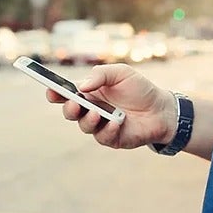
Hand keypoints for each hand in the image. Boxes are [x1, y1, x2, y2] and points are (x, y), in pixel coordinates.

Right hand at [45, 63, 175, 149]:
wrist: (161, 109)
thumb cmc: (139, 89)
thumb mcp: (121, 73)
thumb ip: (101, 75)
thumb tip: (82, 86)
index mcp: (89, 92)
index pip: (66, 93)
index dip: (55, 92)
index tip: (50, 90)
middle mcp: (91, 109)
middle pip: (70, 112)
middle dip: (69, 108)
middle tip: (75, 103)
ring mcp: (100, 125)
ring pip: (84, 126)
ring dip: (88, 119)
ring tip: (97, 113)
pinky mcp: (112, 139)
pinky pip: (103, 137)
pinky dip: (107, 130)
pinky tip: (116, 123)